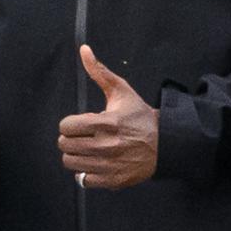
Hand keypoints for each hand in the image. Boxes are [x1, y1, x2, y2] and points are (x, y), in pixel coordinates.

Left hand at [59, 45, 159, 189]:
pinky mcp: (113, 180)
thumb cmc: (140, 117)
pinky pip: (84, 180)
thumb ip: (100, 72)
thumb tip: (84, 50)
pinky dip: (86, 173)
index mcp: (106, 122)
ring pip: (71, 163)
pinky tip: (95, 163)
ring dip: (75, 156)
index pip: (66, 126)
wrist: (165, 144)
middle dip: (70, 139)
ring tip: (86, 150)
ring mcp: (109, 165)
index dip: (69, 124)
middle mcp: (106, 145)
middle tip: (81, 137)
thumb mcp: (122, 91)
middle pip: (65, 145)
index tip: (78, 124)